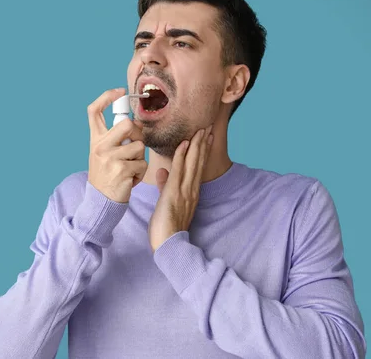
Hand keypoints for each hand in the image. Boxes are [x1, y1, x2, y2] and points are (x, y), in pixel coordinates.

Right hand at [87, 88, 147, 202]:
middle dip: (137, 134)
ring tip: (129, 168)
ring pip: (139, 146)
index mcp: (95, 140)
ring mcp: (110, 158)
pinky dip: (139, 172)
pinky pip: (142, 163)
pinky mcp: (122, 170)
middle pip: (127, 124)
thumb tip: (136, 123)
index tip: (120, 92)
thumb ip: (114, 138)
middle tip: (134, 145)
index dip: (106, 97)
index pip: (94, 111)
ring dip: (139, 158)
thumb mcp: (102, 153)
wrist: (100, 201)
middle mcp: (100, 146)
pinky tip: (129, 179)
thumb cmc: (106, 174)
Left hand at [148, 125, 213, 251]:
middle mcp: (192, 190)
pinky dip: (182, 156)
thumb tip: (162, 172)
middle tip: (207, 126)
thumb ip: (165, 185)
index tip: (205, 137)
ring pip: (193, 163)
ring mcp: (185, 191)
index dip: (202, 151)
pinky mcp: (175, 192)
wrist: (167, 243)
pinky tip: (184, 144)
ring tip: (201, 129)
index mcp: (191, 192)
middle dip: (203, 144)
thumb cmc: (165, 226)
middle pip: (199, 162)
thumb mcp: (166, 201)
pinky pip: (179, 170)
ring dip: (196, 145)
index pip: (198, 168)